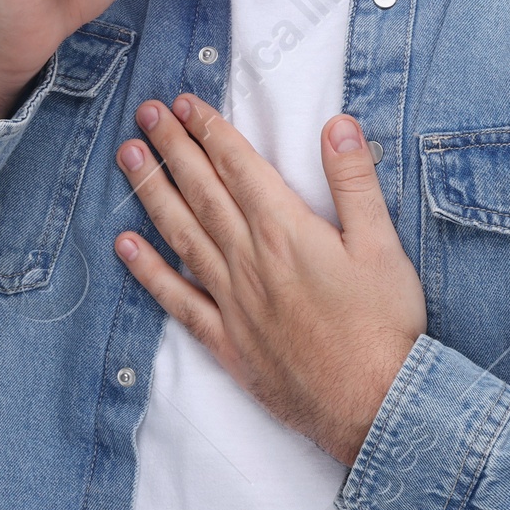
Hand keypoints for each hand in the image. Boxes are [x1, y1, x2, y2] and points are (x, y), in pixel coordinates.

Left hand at [110, 93, 426, 466]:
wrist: (373, 405)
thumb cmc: (384, 326)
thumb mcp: (383, 245)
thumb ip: (355, 182)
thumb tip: (338, 125)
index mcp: (287, 231)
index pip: (239, 168)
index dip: (210, 131)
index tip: (185, 104)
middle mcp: (250, 261)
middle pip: (203, 192)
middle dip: (173, 148)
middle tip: (146, 114)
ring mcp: (233, 301)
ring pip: (182, 235)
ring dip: (152, 193)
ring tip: (128, 158)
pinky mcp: (227, 341)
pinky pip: (178, 300)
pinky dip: (149, 272)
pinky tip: (125, 247)